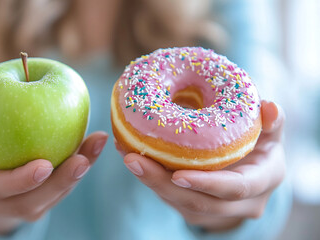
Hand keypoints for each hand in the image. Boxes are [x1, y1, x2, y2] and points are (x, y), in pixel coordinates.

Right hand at [0, 97, 107, 234]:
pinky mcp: (31, 206)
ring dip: (74, 176)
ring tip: (96, 145)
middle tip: (82, 160)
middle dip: (58, 185)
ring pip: (46, 201)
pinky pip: (56, 193)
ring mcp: (11, 209)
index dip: (16, 181)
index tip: (45, 165)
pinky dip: (75, 171)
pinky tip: (93, 147)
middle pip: (25, 204)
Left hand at [117, 100, 284, 231]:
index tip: (177, 175)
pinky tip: (132, 156)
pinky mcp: (196, 210)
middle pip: (198, 202)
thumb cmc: (262, 144)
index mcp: (262, 181)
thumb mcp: (272, 131)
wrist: (254, 172)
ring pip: (179, 202)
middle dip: (162, 184)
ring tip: (126, 154)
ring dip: (150, 181)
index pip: (235, 188)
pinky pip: (170, 197)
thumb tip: (268, 107)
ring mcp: (216, 211)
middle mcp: (241, 204)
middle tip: (133, 160)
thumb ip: (272, 120)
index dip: (207, 183)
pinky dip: (150, 179)